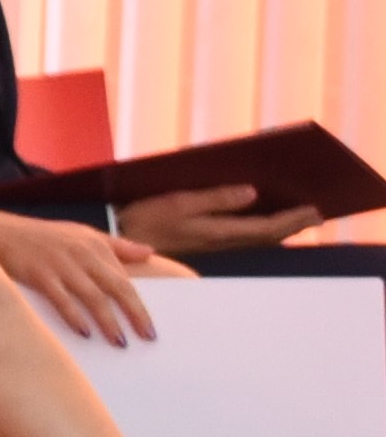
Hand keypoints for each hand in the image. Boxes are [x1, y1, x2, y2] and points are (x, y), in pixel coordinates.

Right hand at [0, 204, 168, 345]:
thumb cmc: (42, 237)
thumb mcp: (83, 233)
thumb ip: (118, 245)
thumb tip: (150, 252)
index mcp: (96, 245)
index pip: (125, 279)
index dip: (140, 305)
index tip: (150, 328)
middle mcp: (82, 253)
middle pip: (117, 287)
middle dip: (135, 314)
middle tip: (146, 337)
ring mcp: (61, 264)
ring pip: (93, 297)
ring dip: (108, 321)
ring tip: (119, 342)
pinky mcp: (39, 274)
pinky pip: (62, 299)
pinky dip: (74, 316)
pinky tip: (84, 332)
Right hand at [121, 182, 330, 257]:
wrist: (119, 240)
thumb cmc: (144, 218)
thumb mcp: (177, 202)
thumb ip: (215, 198)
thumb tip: (252, 192)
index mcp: (218, 231)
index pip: (268, 228)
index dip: (293, 219)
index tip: (315, 209)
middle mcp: (221, 241)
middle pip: (269, 236)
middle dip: (294, 225)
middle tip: (317, 214)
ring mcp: (214, 244)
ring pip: (259, 238)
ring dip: (281, 229)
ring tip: (298, 217)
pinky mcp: (207, 242)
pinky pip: (246, 237)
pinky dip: (263, 230)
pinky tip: (265, 222)